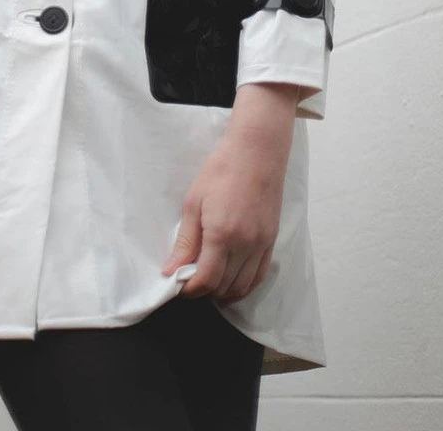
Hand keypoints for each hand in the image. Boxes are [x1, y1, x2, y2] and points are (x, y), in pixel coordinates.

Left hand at [160, 83, 298, 303]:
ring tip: (208, 280)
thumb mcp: (194, 202)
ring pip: (243, 286)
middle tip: (189, 279)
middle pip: (224, 287)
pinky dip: (244, 284)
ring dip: (223, 291)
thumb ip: (185, 241)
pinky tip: (230, 278)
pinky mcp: (272, 240)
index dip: (190, 290)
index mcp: (222, 235)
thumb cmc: (220, 170)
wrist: (256, 151)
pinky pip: (259, 275)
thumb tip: (170, 271)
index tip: (178, 285)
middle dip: (204, 290)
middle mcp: (245, 245)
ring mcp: (262, 244)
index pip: (207, 280)